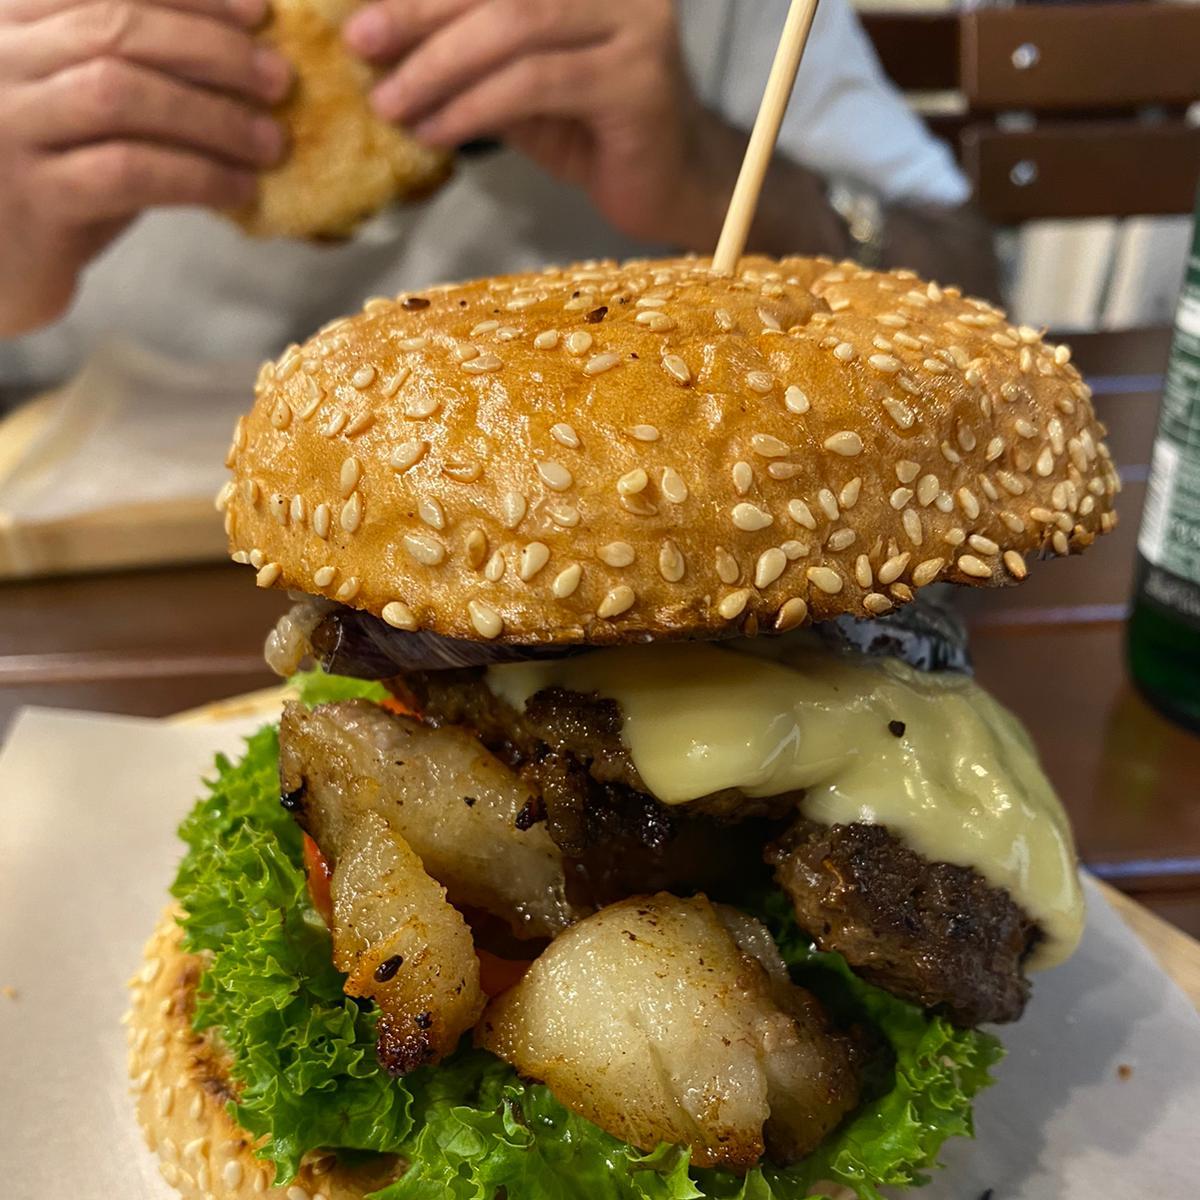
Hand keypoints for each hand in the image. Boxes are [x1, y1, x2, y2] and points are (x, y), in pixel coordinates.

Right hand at [0, 0, 291, 334]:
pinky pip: (127, 172)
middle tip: (278, 79)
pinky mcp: (32, 198)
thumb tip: (244, 54)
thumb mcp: (85, 112)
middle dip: (210, 49)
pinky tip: (239, 190)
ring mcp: (7, 128)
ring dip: (211, 116)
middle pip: (115, 29)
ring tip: (270, 142)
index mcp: (11, 23)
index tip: (258, 10)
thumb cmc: (53, 179)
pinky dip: (196, 176)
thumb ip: (140, 74)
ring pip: (119, 94)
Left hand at [344, 0, 729, 248]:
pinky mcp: (636, 80)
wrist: (673, 187)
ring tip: (389, 103)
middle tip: (361, 44)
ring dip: (438, 67)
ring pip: (513, 28)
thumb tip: (382, 37)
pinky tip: (436, 132)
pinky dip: (475, 107)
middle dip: (418, 14)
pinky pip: (535, 83)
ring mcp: (636, 26)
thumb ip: (471, 51)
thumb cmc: (592, 133)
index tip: (361, 12)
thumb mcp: (520, 84)